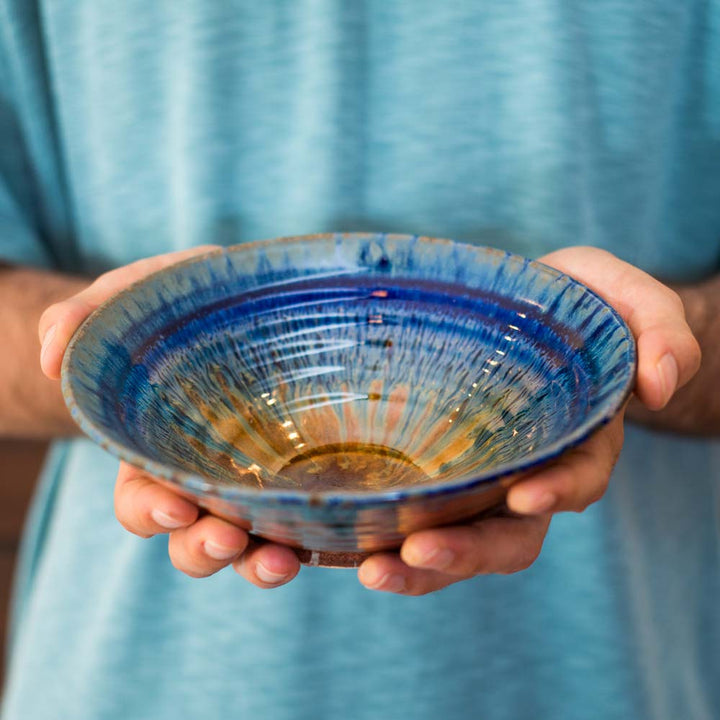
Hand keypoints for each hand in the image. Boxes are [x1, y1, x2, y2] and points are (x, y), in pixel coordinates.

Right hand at [39, 247, 301, 586]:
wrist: (239, 298)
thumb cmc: (174, 303)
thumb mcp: (127, 299)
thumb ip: (83, 321)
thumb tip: (52, 359)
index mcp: (155, 453)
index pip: (140, 503)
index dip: (150, 514)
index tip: (175, 507)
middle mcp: (205, 481)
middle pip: (194, 540)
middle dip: (205, 550)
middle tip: (228, 539)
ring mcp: (255, 485)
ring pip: (251, 546)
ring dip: (259, 564)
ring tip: (282, 559)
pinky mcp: (302, 476)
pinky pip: (308, 520)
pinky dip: (316, 539)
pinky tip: (340, 536)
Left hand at [357, 247, 700, 594]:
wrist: (518, 309)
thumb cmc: (572, 303)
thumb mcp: (624, 297)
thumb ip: (660, 329)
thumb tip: (659, 385)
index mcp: (573, 441)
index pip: (574, 481)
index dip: (557, 492)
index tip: (526, 497)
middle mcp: (523, 474)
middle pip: (507, 537)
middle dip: (467, 552)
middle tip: (418, 552)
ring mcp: (474, 479)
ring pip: (454, 541)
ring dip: (416, 566)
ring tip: (372, 569)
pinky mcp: (429, 471)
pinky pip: (411, 515)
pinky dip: (381, 536)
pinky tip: (343, 546)